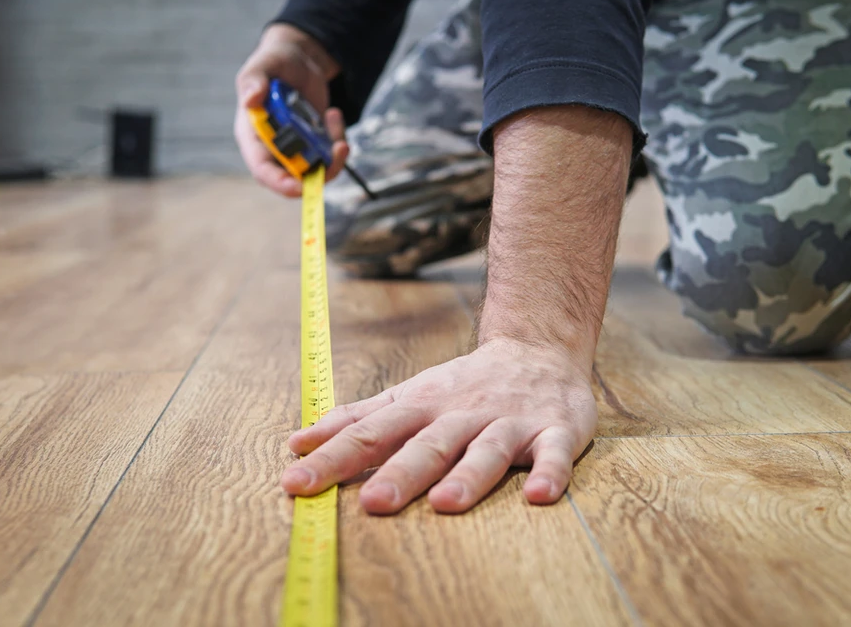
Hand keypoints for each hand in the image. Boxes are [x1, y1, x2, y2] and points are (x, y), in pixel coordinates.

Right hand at [234, 23, 348, 197]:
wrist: (298, 60)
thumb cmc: (273, 63)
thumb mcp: (261, 66)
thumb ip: (254, 82)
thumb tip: (251, 100)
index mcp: (253, 137)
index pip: (263, 171)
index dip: (280, 183)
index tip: (299, 186)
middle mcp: (274, 149)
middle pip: (295, 178)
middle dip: (319, 172)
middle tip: (339, 147)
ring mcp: (297, 149)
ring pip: (317, 171)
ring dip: (333, 156)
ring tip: (335, 118)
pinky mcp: (316, 144)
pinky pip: (330, 155)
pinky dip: (338, 140)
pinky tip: (333, 114)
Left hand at [281, 338, 596, 513]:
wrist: (537, 348)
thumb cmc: (464, 384)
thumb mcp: (407, 396)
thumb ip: (357, 419)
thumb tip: (298, 442)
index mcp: (421, 408)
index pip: (370, 434)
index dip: (332, 459)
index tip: (295, 484)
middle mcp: (461, 415)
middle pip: (427, 444)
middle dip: (400, 472)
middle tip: (372, 502)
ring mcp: (509, 422)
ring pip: (487, 449)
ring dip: (468, 475)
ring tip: (445, 503)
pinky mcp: (554, 430)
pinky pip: (554, 453)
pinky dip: (550, 472)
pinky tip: (539, 496)